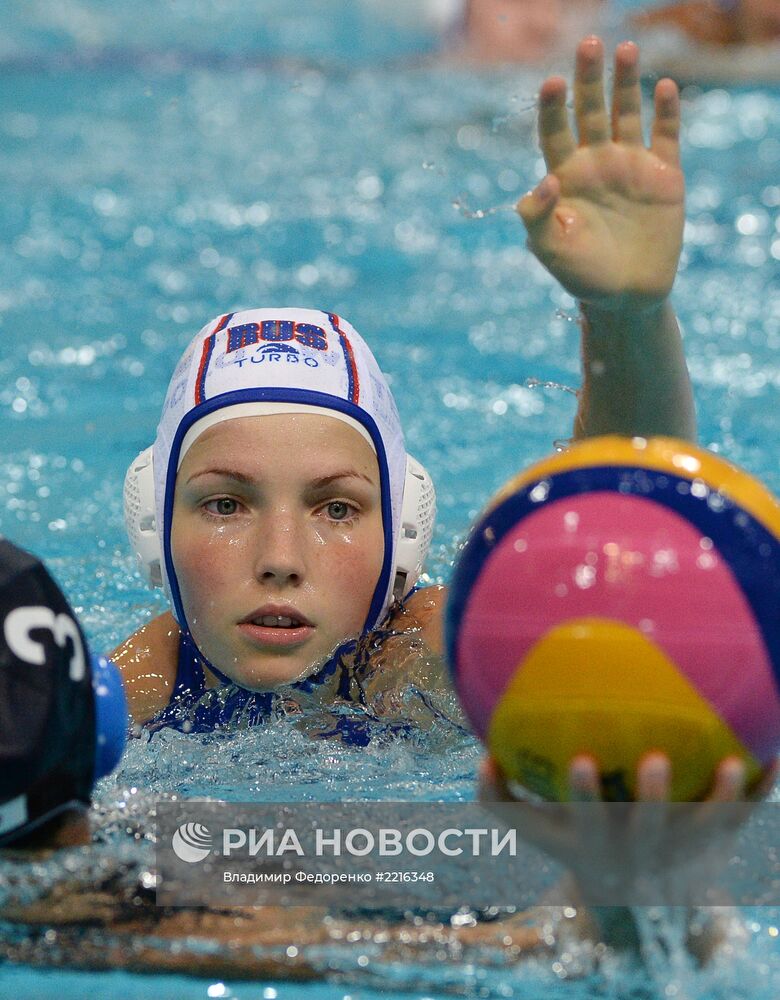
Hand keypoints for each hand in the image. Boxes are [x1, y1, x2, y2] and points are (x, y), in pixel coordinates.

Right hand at [478, 752, 777, 906]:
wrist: (639, 901)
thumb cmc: (580, 845)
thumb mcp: (538, 831)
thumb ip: (500, 799)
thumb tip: (481, 755)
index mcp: (600, 837)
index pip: (587, 813)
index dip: (581, 790)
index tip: (579, 758)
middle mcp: (643, 845)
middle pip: (652, 825)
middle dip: (655, 797)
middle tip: (657, 759)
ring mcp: (685, 846)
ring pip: (708, 824)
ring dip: (721, 798)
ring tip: (730, 763)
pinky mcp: (719, 843)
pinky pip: (745, 817)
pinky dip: (761, 789)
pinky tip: (771, 755)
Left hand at [518, 36, 683, 312]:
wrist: (627, 297)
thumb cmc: (581, 276)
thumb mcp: (550, 251)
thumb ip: (537, 217)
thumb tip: (545, 180)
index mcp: (564, 177)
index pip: (553, 132)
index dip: (552, 107)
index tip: (551, 83)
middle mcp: (595, 163)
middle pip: (589, 110)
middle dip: (588, 78)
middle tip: (588, 44)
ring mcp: (630, 166)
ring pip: (626, 113)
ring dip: (626, 83)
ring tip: (626, 50)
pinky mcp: (663, 175)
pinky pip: (665, 135)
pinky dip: (666, 112)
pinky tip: (664, 87)